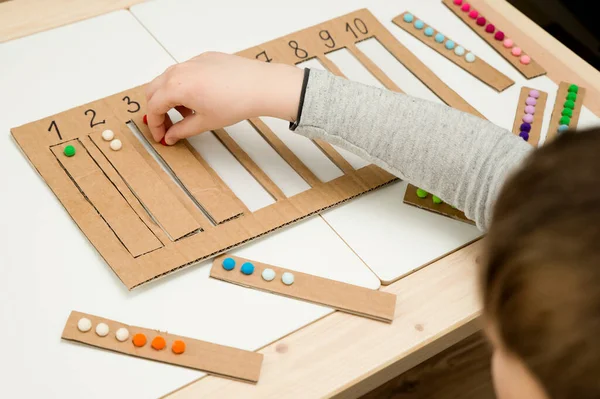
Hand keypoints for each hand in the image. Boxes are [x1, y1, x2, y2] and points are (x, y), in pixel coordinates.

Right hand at [145, 52, 303, 144]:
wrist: (259, 86)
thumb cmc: (236, 101)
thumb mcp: (205, 122)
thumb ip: (182, 130)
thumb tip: (171, 135)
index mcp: (176, 87)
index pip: (154, 107)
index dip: (155, 125)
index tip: (161, 136)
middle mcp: (180, 70)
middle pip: (154, 90)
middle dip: (157, 109)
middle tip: (168, 125)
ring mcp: (192, 62)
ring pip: (169, 79)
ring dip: (170, 97)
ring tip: (188, 113)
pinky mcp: (204, 58)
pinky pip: (185, 71)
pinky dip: (184, 85)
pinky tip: (200, 98)